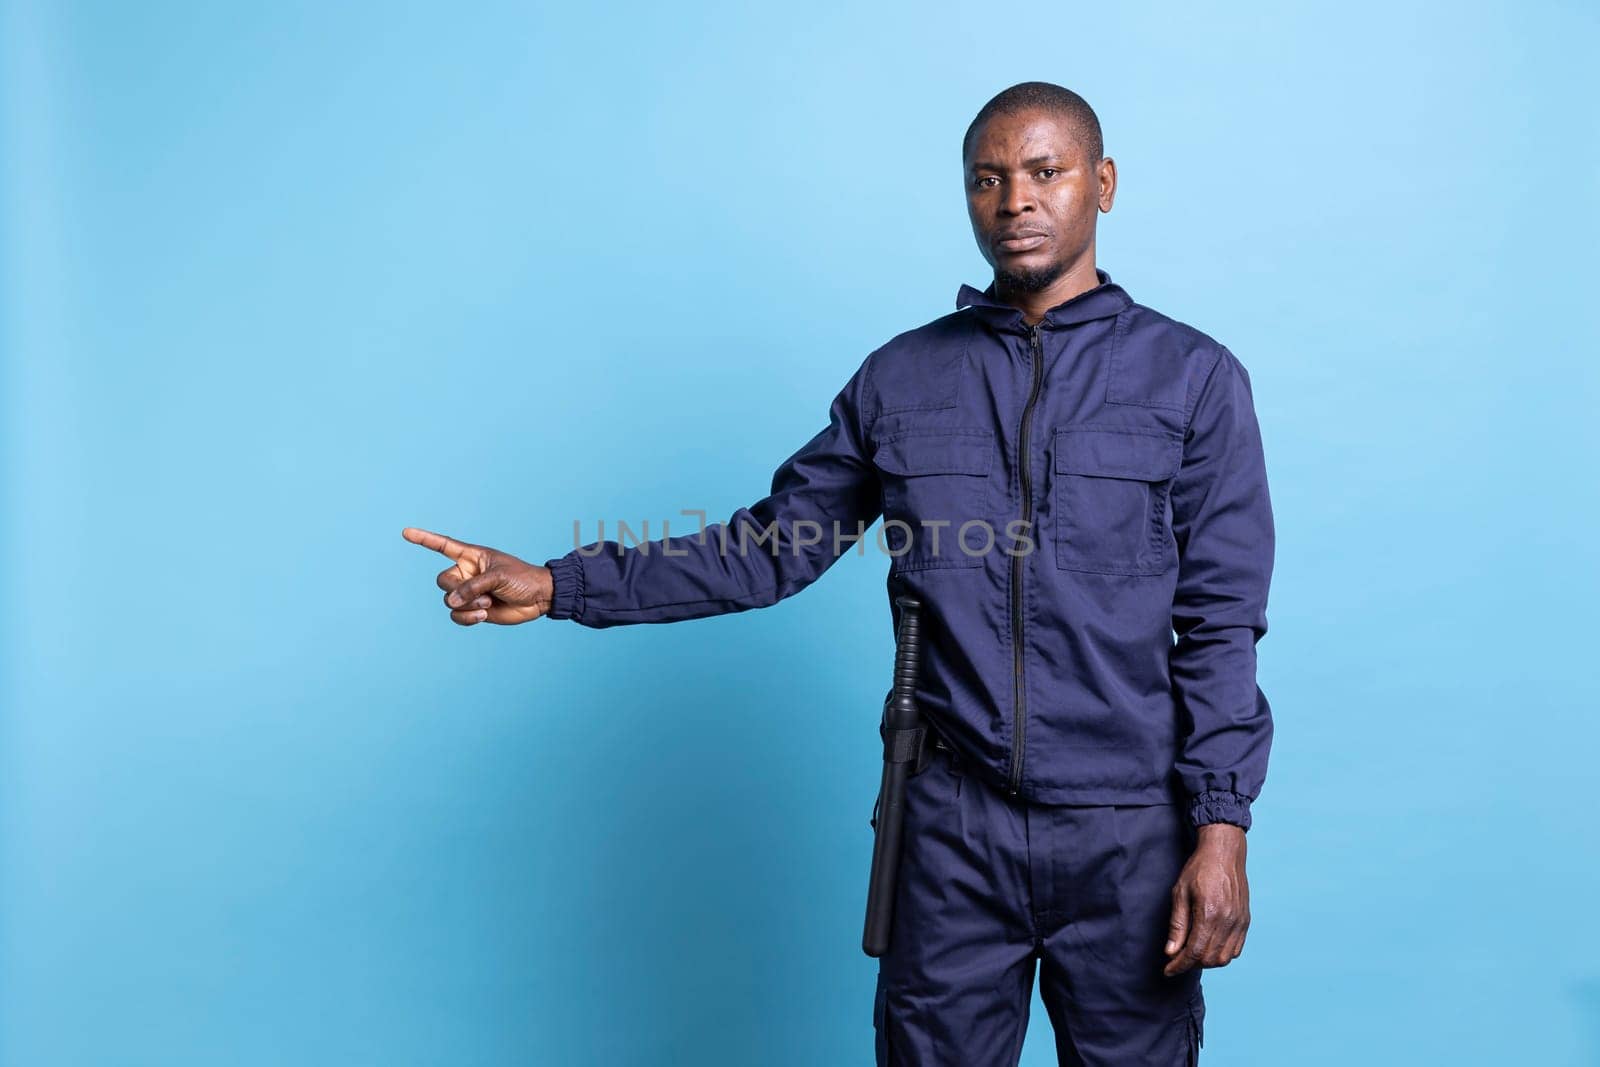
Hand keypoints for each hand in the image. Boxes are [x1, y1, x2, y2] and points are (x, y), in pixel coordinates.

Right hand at [402, 526, 553, 625]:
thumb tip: (450, 602)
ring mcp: (469, 592)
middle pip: (442, 581)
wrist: (539, 598)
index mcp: (471, 556)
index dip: (424, 539)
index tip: (406, 532)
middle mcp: (466, 573)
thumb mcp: (498, 577)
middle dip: (457, 590)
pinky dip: (467, 618)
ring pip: (448, 601)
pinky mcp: (474, 610)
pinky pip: (457, 616)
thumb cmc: (522, 579)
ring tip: (488, 604)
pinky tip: (483, 616)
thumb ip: (472, 587)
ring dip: (466, 606)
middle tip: (481, 594)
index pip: (443, 545)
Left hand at [1162, 822, 1249, 975]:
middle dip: (1191, 964)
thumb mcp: (1180, 893)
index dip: (1180, 965)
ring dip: (1207, 961)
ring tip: (1192, 953)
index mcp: (1209, 913)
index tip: (1168, 970)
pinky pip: (1236, 949)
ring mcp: (1240, 922)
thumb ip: (1177, 924)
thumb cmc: (1199, 869)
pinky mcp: (1245, 921)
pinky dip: (1222, 954)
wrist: (1224, 852)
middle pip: (1210, 958)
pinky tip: (1209, 946)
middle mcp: (1228, 921)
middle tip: (1177, 959)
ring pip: (1225, 958)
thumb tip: (1171, 952)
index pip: (1195, 952)